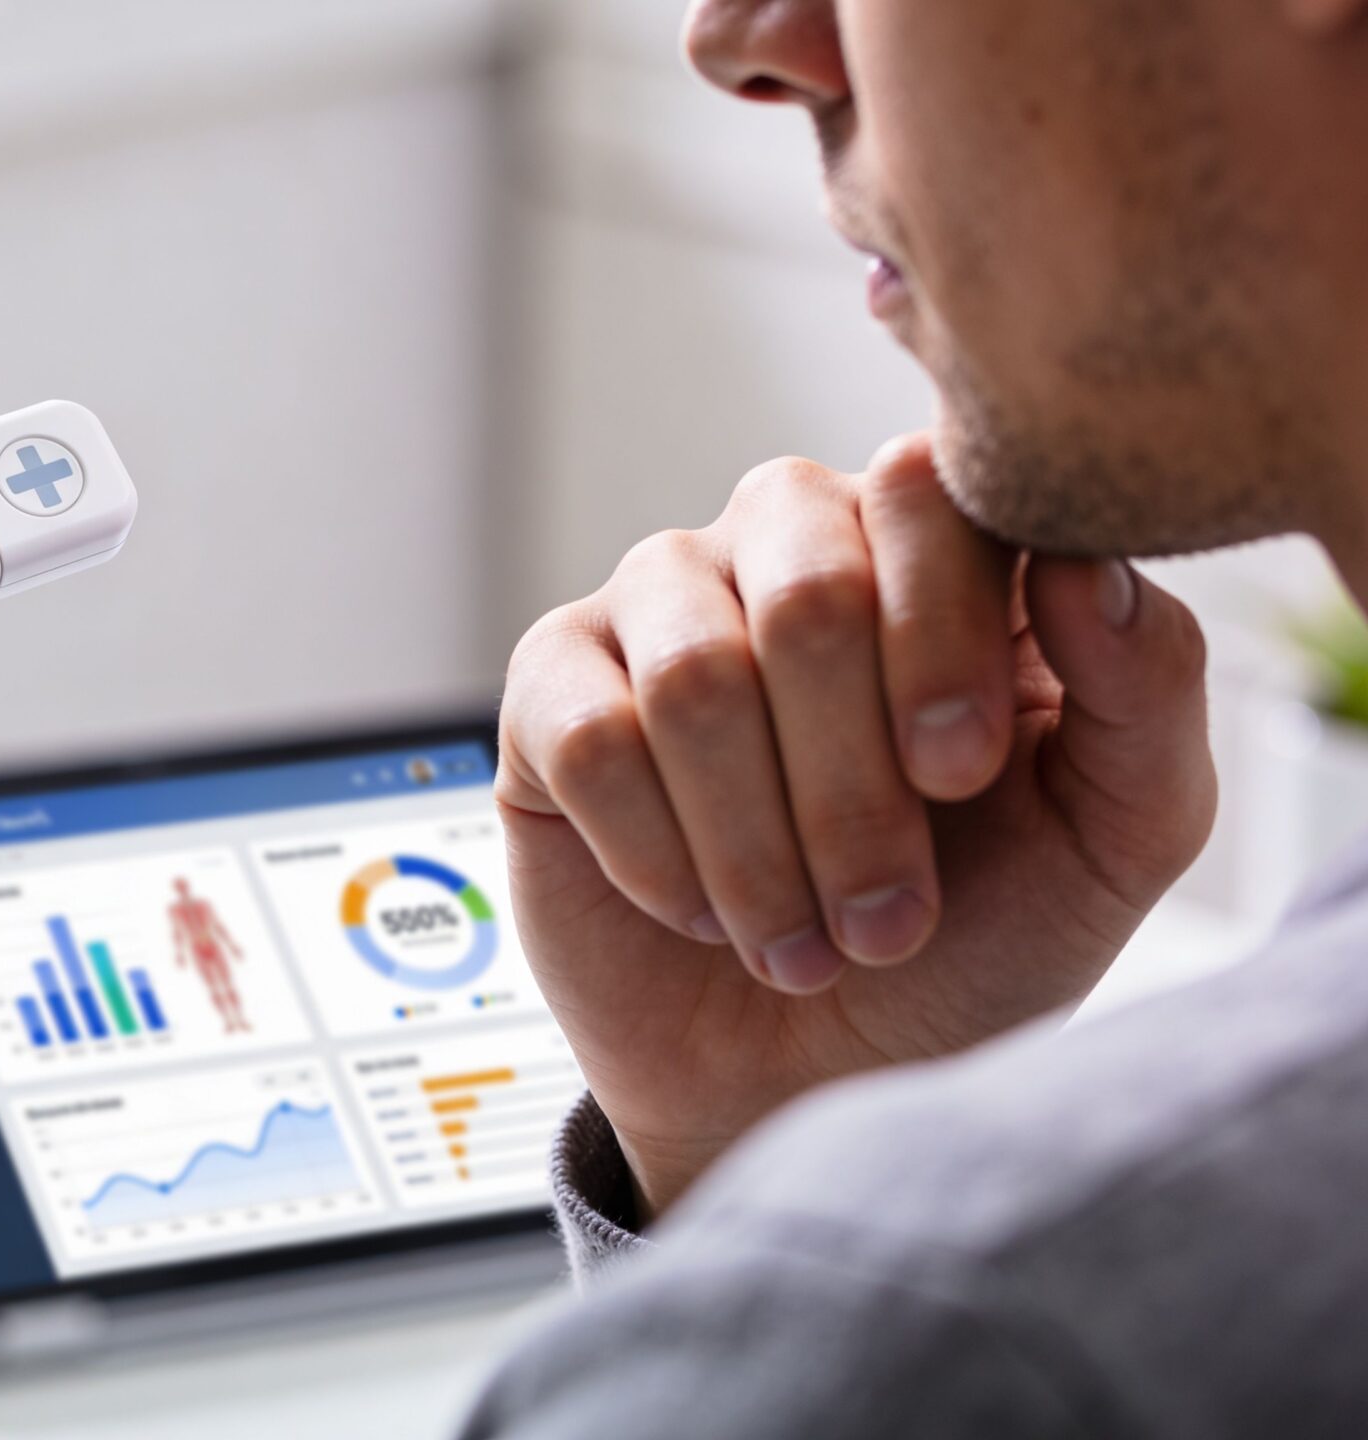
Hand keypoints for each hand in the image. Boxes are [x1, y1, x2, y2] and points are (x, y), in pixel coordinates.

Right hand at [497, 437, 1213, 1214]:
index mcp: (935, 545)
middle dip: (854, 790)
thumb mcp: (1113, 839)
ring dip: (760, 849)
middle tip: (887, 921)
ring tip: (801, 945)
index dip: (943, 638)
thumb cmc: (972, 943)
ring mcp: (659, 606)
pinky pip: (590, 740)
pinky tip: (696, 912)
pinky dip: (658, 857)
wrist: (814, 1084)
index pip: (928, 491)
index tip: (962, 780)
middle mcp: (790, 540)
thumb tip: (1086, 564)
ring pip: (695, 676)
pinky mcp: (549, 691)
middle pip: (809, 589)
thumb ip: (1150, 689)